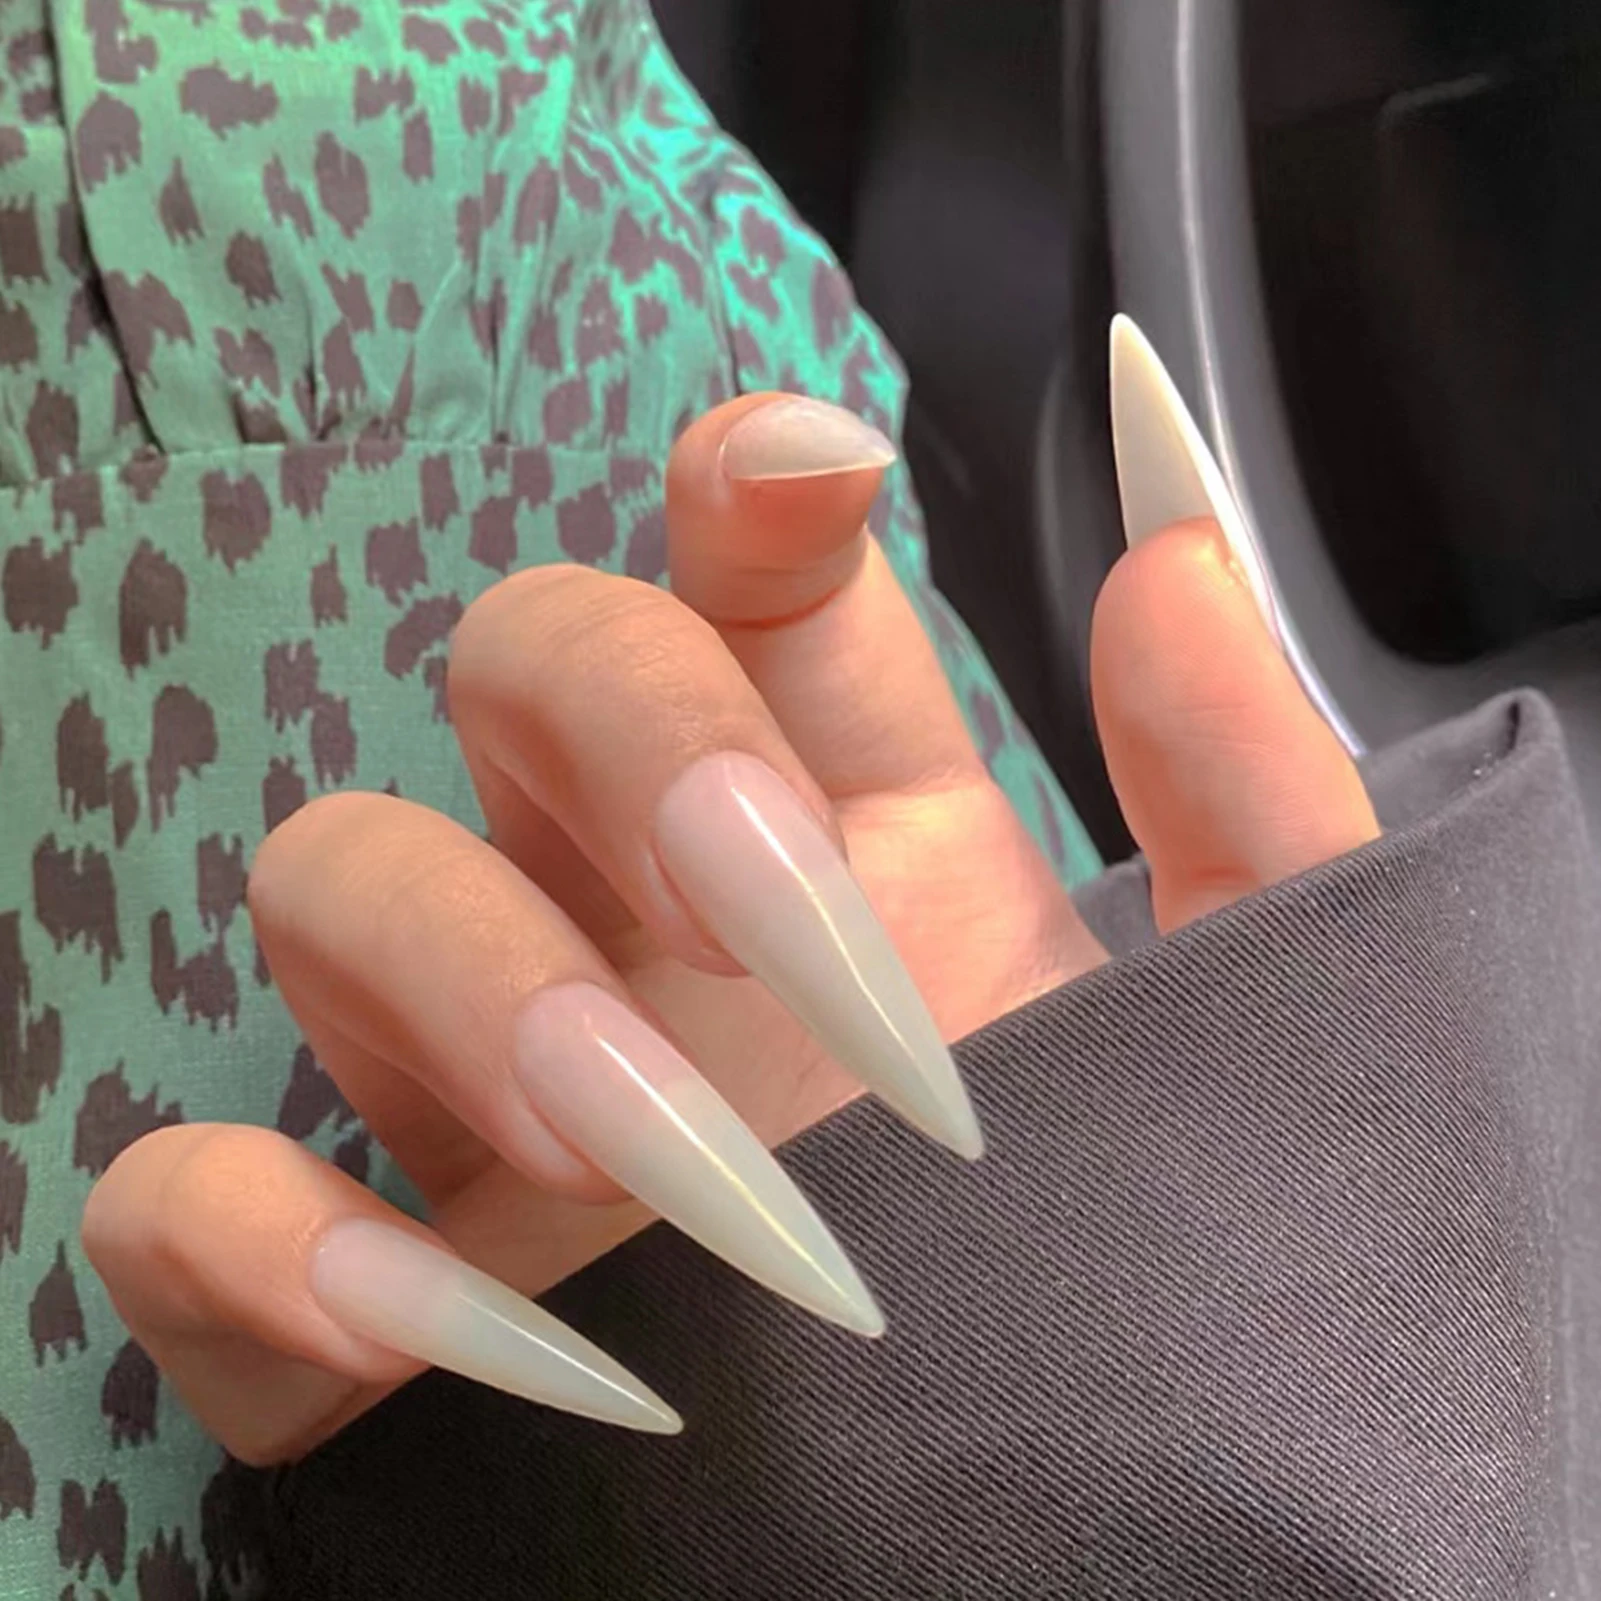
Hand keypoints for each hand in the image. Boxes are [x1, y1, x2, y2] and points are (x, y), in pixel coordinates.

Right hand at [81, 394, 1377, 1462]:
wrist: (1064, 1557)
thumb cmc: (1154, 1289)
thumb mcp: (1257, 1036)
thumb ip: (1258, 798)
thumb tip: (1175, 563)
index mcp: (848, 839)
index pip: (750, 586)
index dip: (751, 492)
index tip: (811, 483)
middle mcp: (643, 924)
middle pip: (521, 664)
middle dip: (630, 730)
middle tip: (777, 902)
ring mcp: (485, 1102)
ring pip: (337, 879)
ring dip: (465, 976)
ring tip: (643, 1142)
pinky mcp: (372, 1309)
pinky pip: (191, 1199)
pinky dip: (255, 1230)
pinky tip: (428, 1319)